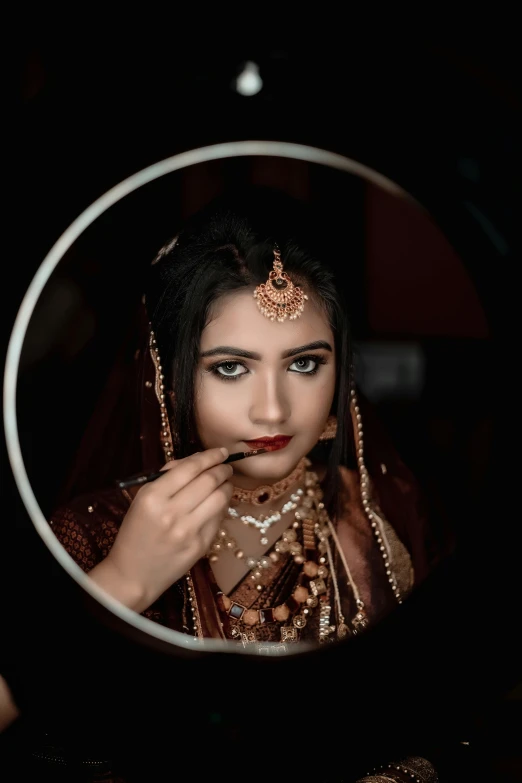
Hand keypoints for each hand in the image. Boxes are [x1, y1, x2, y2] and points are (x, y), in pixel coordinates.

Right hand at [89, 447, 232, 611]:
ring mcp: (188, 531)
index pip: (189, 468)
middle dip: (222, 469)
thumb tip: (198, 461)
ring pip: (219, 498)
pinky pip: (218, 519)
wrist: (133, 574)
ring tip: (226, 483)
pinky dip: (222, 507)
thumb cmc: (135, 532)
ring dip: (227, 486)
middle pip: (208, 481)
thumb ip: (167, 477)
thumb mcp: (142, 499)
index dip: (209, 456)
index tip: (221, 451)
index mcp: (152, 497)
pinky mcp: (200, 546)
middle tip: (226, 466)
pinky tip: (218, 503)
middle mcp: (171, 512)